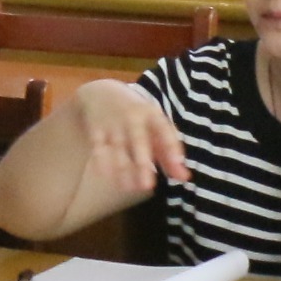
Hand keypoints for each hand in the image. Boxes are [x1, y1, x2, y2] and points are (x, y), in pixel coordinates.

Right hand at [68, 79, 187, 196]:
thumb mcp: (154, 126)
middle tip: (147, 186)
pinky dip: (102, 161)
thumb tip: (184, 178)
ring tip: (129, 188)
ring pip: (118, 149)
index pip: (165, 132)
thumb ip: (169, 153)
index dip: (172, 150)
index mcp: (152, 115)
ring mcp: (113, 123)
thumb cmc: (136, 116)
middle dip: (142, 163)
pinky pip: (98, 148)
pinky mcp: (96, 129)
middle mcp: (133, 118)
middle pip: (138, 142)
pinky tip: (107, 175)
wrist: (100, 92)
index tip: (177, 171)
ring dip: (123, 169)